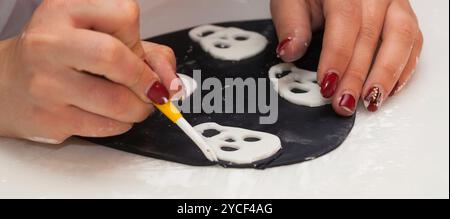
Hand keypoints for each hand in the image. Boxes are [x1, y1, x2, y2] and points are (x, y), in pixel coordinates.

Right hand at [0, 0, 177, 142]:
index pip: (124, 15)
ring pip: (117, 102)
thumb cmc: (61, 56)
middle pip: (116, 58)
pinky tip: (111, 115)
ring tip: (135, 104)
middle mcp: (50, 42)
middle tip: (152, 90)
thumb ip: (148, 52)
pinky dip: (121, 124)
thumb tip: (172, 82)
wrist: (9, 83)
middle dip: (145, 80)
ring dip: (139, 109)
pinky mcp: (49, 118)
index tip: (140, 56)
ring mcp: (46, 82)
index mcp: (65, 10)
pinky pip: (105, 127)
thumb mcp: (101, 37)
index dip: (140, 40)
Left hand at [271, 0, 422, 115]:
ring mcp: (393, 4)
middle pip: (370, 36)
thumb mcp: (291, 0)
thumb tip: (290, 50)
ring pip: (401, 38)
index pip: (345, 21)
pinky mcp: (403, 17)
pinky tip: (388, 90)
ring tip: (370, 101)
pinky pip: (413, 42)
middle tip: (344, 102)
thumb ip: (290, 23)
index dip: (337, 56)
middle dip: (357, 76)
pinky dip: (403, 69)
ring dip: (386, 75)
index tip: (327, 83)